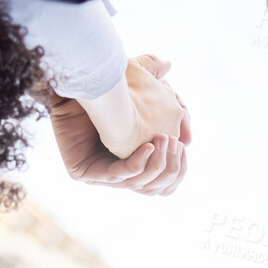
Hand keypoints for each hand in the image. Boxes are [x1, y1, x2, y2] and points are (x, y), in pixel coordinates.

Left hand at [40, 55, 190, 195]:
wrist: (80, 81)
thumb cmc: (112, 86)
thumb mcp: (149, 94)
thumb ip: (168, 103)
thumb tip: (187, 120)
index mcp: (130, 162)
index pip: (161, 180)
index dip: (178, 166)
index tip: (185, 144)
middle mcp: (114, 171)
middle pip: (153, 186)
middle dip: (170, 166)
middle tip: (174, 143)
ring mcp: (98, 174)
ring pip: (138, 183)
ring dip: (157, 164)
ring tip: (163, 140)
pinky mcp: (83, 173)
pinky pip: (117, 175)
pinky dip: (136, 162)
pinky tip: (148, 147)